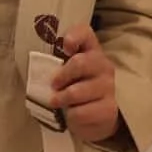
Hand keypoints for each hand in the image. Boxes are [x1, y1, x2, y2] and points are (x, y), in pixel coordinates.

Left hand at [52, 25, 118, 142]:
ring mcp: (109, 87)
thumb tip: (42, 65)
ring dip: (61, 100)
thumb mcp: (65, 72)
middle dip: (61, 76)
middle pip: (79, 63)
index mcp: (91, 51)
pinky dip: (71, 116)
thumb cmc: (75, 89)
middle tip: (53, 86)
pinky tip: (74, 114)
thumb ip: (55, 62)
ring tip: (59, 102)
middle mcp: (104, 65)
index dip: (74, 36)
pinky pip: (81, 112)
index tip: (65, 47)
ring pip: (76, 92)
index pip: (85, 33)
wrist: (95, 119)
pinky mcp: (109, 109)